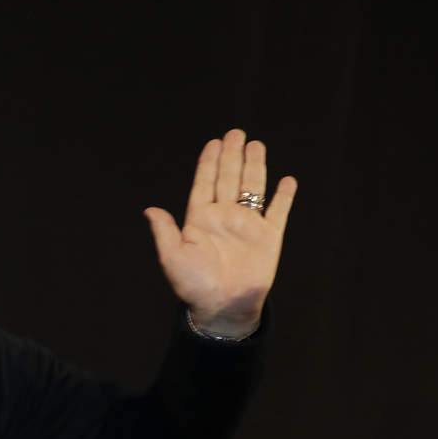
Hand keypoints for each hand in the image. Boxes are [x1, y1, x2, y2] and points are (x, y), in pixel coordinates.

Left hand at [144, 129, 297, 338]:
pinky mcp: (268, 237)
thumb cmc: (194, 285)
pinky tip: (287, 180)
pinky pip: (278, 212)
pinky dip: (284, 197)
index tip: (213, 143)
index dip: (208, 163)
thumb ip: (165, 231)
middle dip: (232, 156)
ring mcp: (247, 226)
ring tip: (256, 144)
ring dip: (255, 167)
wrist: (223, 305)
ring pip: (252, 188)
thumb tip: (149, 209)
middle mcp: (224, 218)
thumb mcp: (173, 257)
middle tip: (235, 133)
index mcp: (200, 220)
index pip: (205, 184)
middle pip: (229, 179)